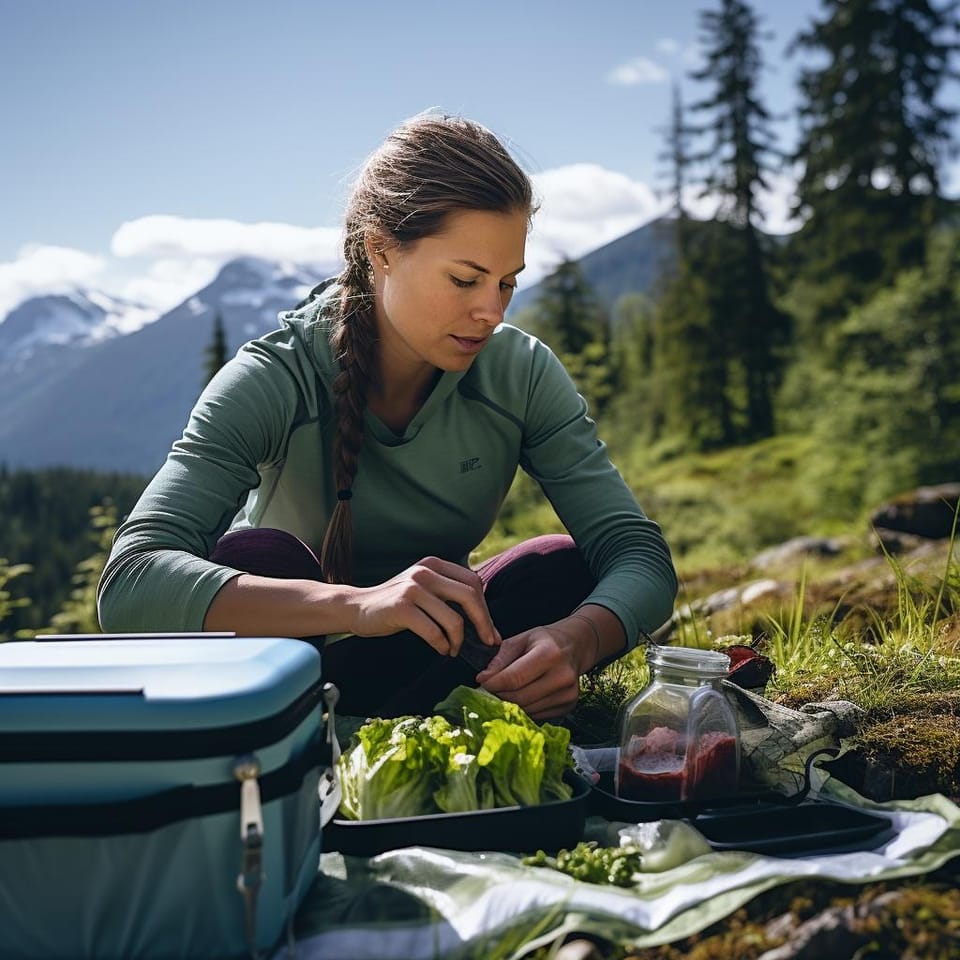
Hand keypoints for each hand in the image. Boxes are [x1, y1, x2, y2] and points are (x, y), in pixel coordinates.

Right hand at [348, 557, 500, 656]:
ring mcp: (412, 588)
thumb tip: (484, 617)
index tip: (490, 631)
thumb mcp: (423, 589)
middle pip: (469, 596)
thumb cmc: (396, 604)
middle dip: (484, 623)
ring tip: (453, 650)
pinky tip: (441, 649)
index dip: (485, 608)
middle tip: (487, 642)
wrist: (357, 607)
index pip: (473, 582)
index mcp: (434, 564)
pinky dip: (442, 645)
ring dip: (459, 640)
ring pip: (453, 618)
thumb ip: (448, 593)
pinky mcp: (401, 607)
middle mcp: (425, 571)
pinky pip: (433, 631)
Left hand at [476, 617, 591, 719]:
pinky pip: (537, 714)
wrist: (575, 646)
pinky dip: (525, 708)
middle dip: (499, 695)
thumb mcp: (521, 639)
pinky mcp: (568, 706)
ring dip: (511, 704)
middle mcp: (562, 676)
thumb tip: (483, 678)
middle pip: (519, 698)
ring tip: (505, 692)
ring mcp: (567, 694)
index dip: (493, 684)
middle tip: (489, 690)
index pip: (514, 678)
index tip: (481, 683)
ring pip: (527, 709)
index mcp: (549, 654)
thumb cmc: (545, 641)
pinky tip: (522, 696)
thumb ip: (501, 658)